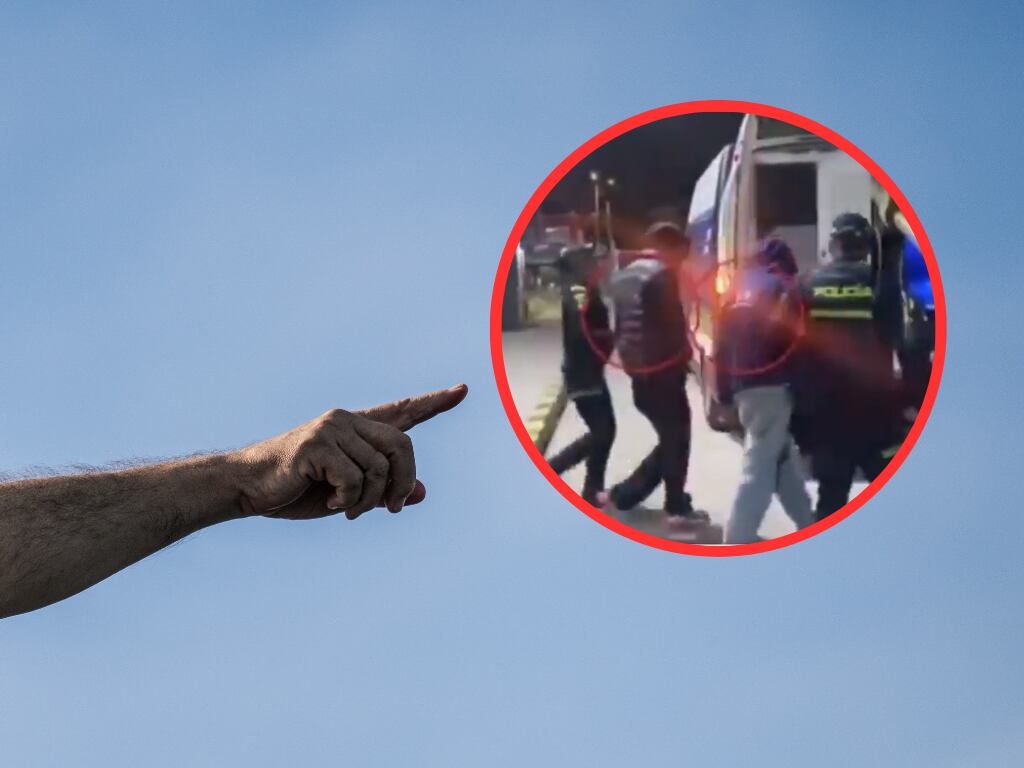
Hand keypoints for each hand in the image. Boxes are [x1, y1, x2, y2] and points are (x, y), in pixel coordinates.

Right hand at [232, 384, 467, 519]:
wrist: (249, 489)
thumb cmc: (297, 490)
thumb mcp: (348, 495)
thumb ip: (382, 490)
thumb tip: (420, 492)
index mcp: (357, 427)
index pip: (403, 411)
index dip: (434, 403)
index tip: (462, 390)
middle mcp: (347, 420)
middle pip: (403, 446)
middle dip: (403, 483)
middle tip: (390, 509)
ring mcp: (332, 428)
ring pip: (380, 467)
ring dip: (370, 500)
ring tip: (348, 509)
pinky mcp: (317, 444)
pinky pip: (355, 478)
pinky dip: (349, 500)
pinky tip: (329, 501)